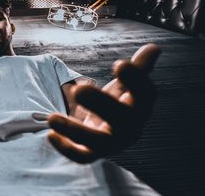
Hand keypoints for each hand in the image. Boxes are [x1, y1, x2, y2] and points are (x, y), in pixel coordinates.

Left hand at [48, 43, 160, 162]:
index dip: (136, 79)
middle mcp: (130, 127)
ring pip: (97, 141)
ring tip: (51, 117)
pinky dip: (66, 148)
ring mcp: (112, 142)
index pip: (145, 93)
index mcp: (140, 105)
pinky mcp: (94, 152)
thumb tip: (154, 47)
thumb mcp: (126, 84)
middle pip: (121, 118)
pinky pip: (82, 156)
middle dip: (101, 103)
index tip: (119, 64)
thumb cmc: (119, 102)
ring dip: (74, 130)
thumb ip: (137, 68)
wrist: (110, 129)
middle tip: (80, 88)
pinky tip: (50, 135)